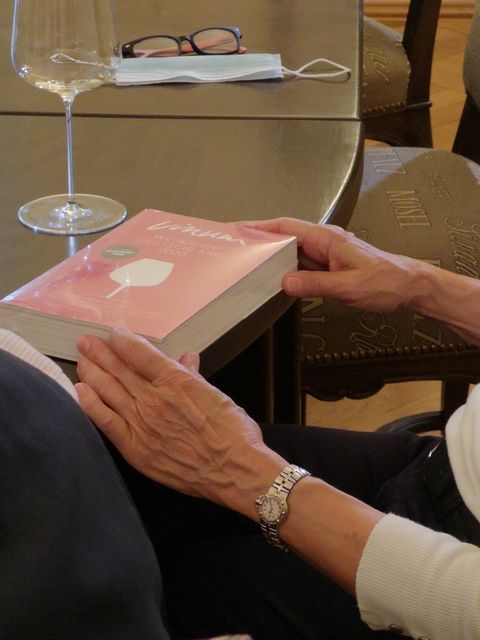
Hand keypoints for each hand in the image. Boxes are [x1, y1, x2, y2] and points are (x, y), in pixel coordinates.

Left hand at [75, 328, 285, 516]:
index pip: (140, 353)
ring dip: (93, 372)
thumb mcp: (216, 395)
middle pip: (120, 369)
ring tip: (81, 360)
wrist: (235, 471)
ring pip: (110, 391)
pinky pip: (107, 422)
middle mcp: (154, 399)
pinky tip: (80, 391)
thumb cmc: (232, 431)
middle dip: (101, 353)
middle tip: (85, 342)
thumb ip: (194, 376)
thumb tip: (187, 358)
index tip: (114, 334)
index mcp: (175, 381)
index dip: (123, 340)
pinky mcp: (136, 448)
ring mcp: (142, 424)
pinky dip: (92, 405)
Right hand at [248, 217, 422, 311]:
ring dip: (271, 257)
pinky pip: (302, 265)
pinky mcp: (329, 267)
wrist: (410, 287)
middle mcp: (324, 242)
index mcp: (327, 238)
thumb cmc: (386, 282)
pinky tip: (275, 279)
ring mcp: (326, 254)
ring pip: (292, 252)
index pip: (286, 227)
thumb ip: (315, 284)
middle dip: (259, 241)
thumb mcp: (349, 286)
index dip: (259, 227)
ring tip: (247, 264)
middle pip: (284, 237)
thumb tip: (285, 283)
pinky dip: (286, 270)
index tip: (238, 229)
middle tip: (235, 249)